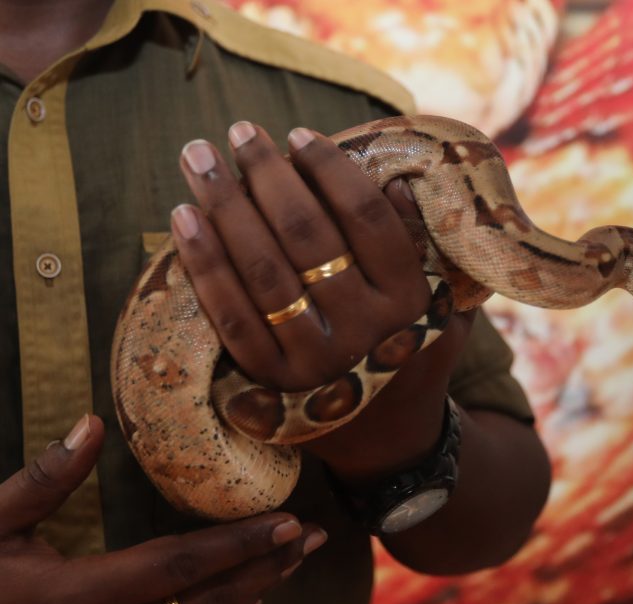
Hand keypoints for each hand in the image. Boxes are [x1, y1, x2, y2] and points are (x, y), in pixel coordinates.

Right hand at [0, 415, 325, 603]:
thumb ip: (44, 481)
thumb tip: (90, 424)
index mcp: (81, 595)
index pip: (184, 563)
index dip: (243, 543)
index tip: (291, 522)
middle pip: (211, 601)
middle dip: (269, 568)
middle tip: (314, 540)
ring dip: (253, 601)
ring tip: (288, 569)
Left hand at [171, 122, 472, 482]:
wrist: (389, 436)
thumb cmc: (414, 350)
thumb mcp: (445, 302)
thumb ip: (425, 247)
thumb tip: (395, 180)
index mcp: (412, 302)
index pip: (367, 220)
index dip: (330, 171)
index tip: (299, 134)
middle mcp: (366, 332)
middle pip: (308, 238)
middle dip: (267, 175)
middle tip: (238, 132)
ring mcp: (316, 362)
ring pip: (263, 273)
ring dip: (224, 208)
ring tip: (197, 159)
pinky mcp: (273, 385)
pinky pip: (231, 319)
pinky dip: (203, 267)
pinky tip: (182, 220)